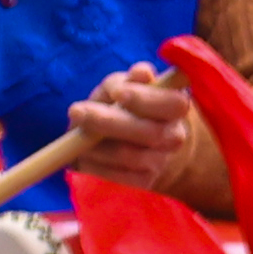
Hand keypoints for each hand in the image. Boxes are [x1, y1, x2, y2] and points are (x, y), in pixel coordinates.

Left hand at [65, 63, 193, 185]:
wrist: (157, 148)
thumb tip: (141, 72)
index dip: (145, 98)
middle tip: (75, 110)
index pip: (171, 104)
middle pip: (147, 132)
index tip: (119, 92)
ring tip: (75, 132)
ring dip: (94, 144)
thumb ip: (133, 80)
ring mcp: (160, 162)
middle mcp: (174, 137)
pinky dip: (92, 163)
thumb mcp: (134, 87)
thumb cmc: (138, 108)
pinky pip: (114, 174)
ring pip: (126, 154)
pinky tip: (80, 154)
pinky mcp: (143, 181)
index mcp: (177, 108)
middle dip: (108, 121)